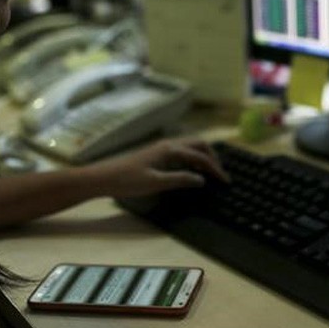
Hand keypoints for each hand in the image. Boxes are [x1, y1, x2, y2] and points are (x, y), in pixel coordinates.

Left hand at [80, 137, 228, 198]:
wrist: (103, 177)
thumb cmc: (127, 181)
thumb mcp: (156, 183)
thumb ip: (180, 179)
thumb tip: (202, 179)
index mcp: (170, 150)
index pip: (200, 156)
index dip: (215, 169)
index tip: (226, 181)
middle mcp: (168, 144)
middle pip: (198, 144)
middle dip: (213, 157)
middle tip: (221, 174)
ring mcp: (162, 148)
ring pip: (190, 146)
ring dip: (203, 156)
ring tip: (211, 172)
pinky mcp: (157, 154)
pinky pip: (182, 151)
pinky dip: (193, 158)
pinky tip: (192, 170)